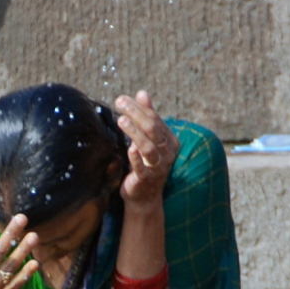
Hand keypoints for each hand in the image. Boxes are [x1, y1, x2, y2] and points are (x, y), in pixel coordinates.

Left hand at [114, 91, 179, 206]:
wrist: (143, 195)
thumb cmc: (145, 163)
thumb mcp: (147, 139)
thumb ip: (147, 117)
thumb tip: (142, 93)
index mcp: (170, 140)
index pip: (155, 118)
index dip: (138, 107)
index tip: (122, 99)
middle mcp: (167, 152)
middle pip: (152, 129)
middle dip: (135, 114)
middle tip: (120, 104)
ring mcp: (158, 166)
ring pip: (148, 146)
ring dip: (134, 132)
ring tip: (121, 121)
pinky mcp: (146, 179)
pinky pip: (142, 167)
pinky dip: (136, 158)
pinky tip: (130, 148)